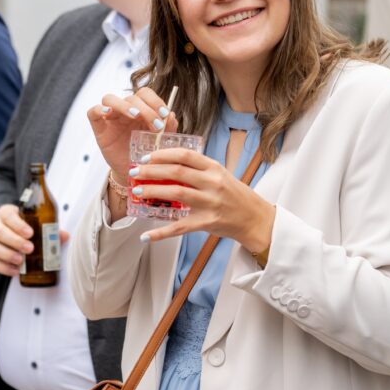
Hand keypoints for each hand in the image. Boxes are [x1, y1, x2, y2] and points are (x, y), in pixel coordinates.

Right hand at [0, 203, 68, 276]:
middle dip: (14, 241)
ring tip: (20, 261)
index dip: (18, 224)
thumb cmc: (22, 226)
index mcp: (5, 213)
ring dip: (6, 255)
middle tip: (29, 249)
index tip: (30, 233)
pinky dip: (1, 267)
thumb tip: (64, 236)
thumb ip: (47, 229)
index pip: (8, 215)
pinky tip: (14, 271)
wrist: (4, 230)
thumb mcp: (32, 223)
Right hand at [87, 87, 178, 186]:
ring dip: (124, 105)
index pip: (145, 94)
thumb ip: (168, 128)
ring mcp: (110, 117)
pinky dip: (99, 109)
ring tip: (135, 116)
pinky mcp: (99, 128)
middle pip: (131, 97)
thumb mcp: (161, 142)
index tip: (164, 115)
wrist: (135, 172)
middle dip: (146, 109)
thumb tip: (171, 115)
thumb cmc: (147, 154)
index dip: (155, 101)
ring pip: (110, 99)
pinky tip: (108, 113)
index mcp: (141, 109)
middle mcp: (125, 110)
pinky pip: (92, 112)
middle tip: (156, 125)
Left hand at [128, 146, 274, 253]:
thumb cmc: (235, 195)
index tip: (146, 157)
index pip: (185, 155)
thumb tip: (167, 165)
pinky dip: (161, 233)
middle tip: (135, 172)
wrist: (254, 218)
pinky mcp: (207, 222)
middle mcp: (212, 183)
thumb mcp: (220, 175)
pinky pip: (180, 227)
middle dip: (151, 170)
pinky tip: (146, 235)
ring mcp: (210, 203)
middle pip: (176, 171)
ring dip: (153, 191)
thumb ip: (198, 170)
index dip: (162, 154)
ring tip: (137, 191)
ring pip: (176, 193)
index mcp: (214, 168)